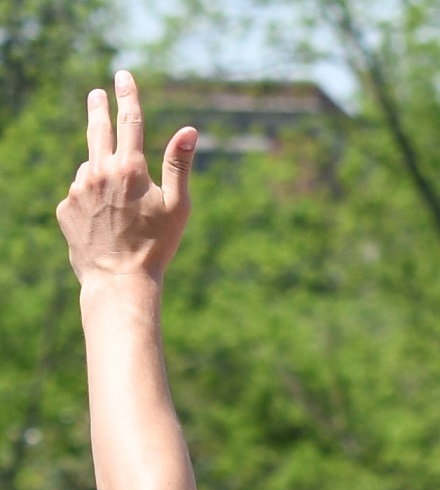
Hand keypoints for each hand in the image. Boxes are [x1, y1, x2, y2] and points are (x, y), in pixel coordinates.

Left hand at [56, 71, 196, 285]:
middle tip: (95, 93)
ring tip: (120, 206)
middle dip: (98, 108)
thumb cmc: (156, 246)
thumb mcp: (177, 206)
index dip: (128, 96)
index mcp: (129, 168)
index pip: (130, 121)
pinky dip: (93, 202)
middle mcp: (98, 171)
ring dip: (102, 176)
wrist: (119, 279)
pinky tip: (106, 225)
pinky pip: (81, 196)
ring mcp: (78, 188)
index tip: (122, 76)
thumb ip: (180, 165)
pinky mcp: (66, 207)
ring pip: (91, 170)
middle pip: (97, 130)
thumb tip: (190, 130)